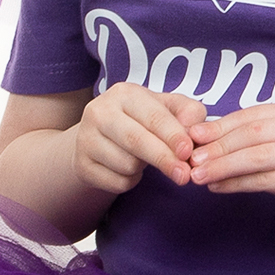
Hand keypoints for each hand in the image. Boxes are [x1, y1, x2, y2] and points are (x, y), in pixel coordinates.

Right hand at [70, 83, 202, 198]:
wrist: (102, 137)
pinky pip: (116, 182)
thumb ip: (188, 113)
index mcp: (124, 93)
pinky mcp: (81, 164)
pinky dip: (130, 181)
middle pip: (136, 140)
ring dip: (144, 169)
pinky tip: (128, 169)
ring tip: (143, 158)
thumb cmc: (144, 120)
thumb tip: (193, 131)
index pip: (154, 117)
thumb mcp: (168, 108)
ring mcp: (85, 139)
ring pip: (126, 164)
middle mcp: (99, 111)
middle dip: (164, 159)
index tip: (189, 153)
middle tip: (184, 175)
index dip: (174, 136)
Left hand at [182, 97, 274, 230]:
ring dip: (222, 166)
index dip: (220, 125)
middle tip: (190, 159)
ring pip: (256, 156)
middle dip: (217, 146)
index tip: (192, 136)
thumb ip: (253, 140)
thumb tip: (204, 139)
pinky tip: (217, 187)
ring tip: (197, 176)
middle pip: (253, 133)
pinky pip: (263, 179)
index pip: (253, 114)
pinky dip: (236, 183)